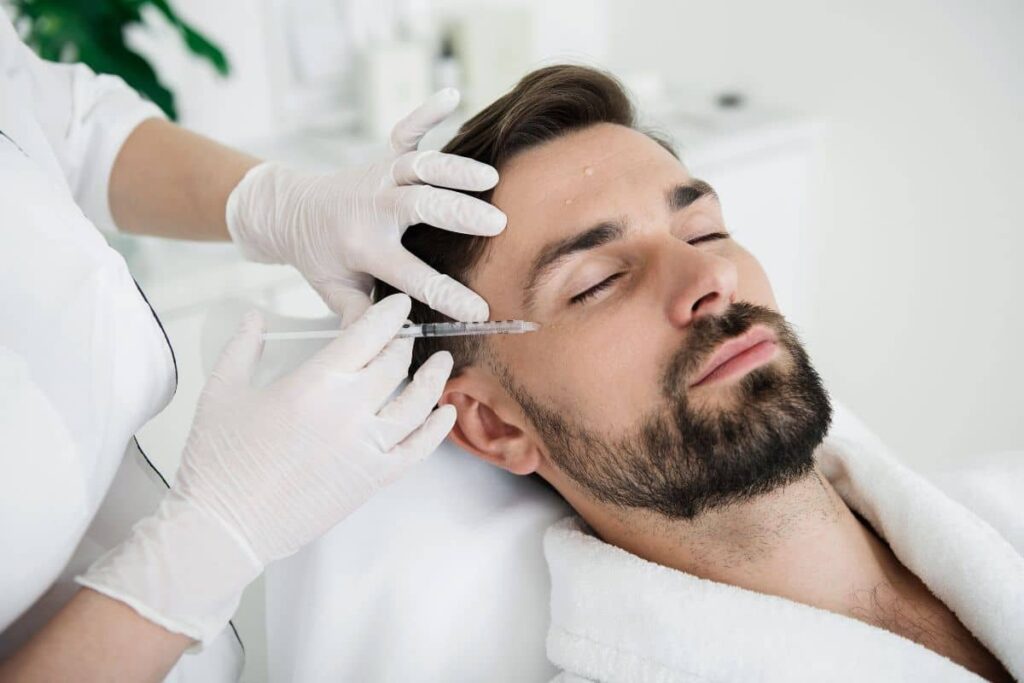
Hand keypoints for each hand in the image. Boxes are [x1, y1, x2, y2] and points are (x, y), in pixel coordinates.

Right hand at [78, 294, 454, 641]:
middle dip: (404, 343)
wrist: (225, 526)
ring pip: (417, 403)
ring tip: (442, 363)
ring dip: (434, 379)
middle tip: (406, 336)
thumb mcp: (222, 391)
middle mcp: (350, 410)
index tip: (397, 305)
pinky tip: (446, 413)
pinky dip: (437, 429)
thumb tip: (255, 317)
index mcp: (316, 382)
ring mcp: (366, 447)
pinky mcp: (373, 480)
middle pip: (395, 364)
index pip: (368, 334)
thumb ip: (243, 347)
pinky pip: (418, 450)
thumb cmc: (219, 462)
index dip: (388, 314)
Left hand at [225, 88, 505, 323]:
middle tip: (497, 223)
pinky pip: (405, 131)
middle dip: (458, 213)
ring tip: (490, 177)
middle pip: (419, 206)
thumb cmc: (319, 257)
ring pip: (418, 166)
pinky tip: (452, 96)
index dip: (447, 295)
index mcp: (363, 247)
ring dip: (454, 169)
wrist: (289, 211)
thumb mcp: (334, 292)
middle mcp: (373, 208)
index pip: (410, 274)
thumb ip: (361, 316)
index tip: (479, 310)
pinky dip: (426, 111)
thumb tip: (389, 349)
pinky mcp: (383, 157)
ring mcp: (379, 177)